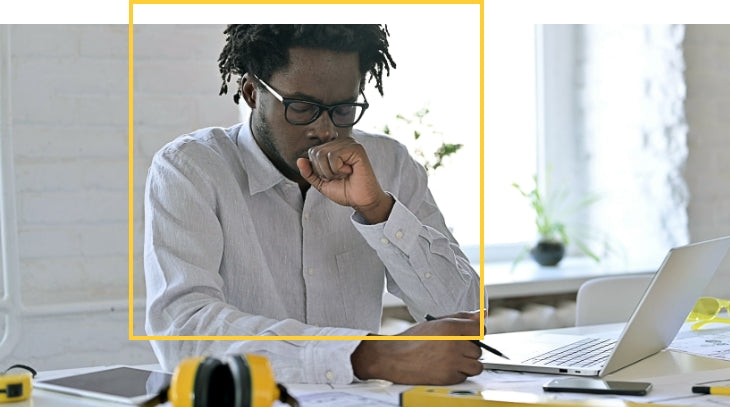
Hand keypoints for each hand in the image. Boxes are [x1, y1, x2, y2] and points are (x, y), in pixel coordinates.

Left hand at [296, 137, 393, 223]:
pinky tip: (349, 171)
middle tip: (339, 176)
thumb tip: (299, 160)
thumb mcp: (321, 183)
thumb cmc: (346, 191)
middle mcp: (341, 143)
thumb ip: (309, 172)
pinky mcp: (356, 148)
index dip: (318, 170)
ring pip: (322, 154)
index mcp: (334, 148)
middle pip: (315, 152)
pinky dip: (337, 169)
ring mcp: (349, 144)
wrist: (361, 201)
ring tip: (344, 174)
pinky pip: (333, 156)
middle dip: (323, 171)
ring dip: (330, 171)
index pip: (312, 152)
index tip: (333, 176)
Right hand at [351, 311, 483, 384]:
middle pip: (478, 350)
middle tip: (453, 349)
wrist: (393, 358)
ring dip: (467, 364)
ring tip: (452, 360)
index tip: (470, 336)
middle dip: (468, 350)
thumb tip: (481, 313)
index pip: (479, 329)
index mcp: (450, 327)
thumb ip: (460, 318)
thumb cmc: (413, 340)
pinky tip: (444, 368)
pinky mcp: (449, 377)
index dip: (475, 333)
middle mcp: (454, 344)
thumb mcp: (435, 323)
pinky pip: (464, 377)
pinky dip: (457, 374)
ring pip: (476, 366)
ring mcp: (452, 362)